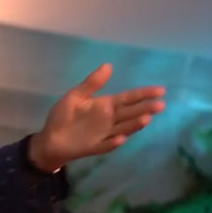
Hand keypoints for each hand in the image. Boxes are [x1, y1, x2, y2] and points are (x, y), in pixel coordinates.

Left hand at [28, 64, 165, 172]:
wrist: (50, 138)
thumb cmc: (63, 116)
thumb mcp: (76, 96)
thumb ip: (92, 83)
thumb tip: (109, 65)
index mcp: (105, 106)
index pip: (128, 98)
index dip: (143, 94)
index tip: (160, 90)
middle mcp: (109, 120)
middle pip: (130, 113)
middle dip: (145, 108)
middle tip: (161, 105)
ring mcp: (103, 134)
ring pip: (123, 128)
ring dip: (134, 125)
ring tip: (146, 119)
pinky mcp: (94, 147)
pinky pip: (105, 145)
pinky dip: (113, 142)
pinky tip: (121, 139)